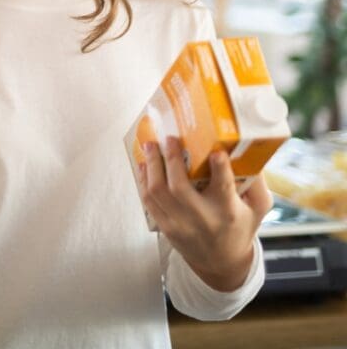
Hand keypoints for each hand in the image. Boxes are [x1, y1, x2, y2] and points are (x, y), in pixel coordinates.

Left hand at [138, 137, 272, 291]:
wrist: (221, 263)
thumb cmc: (240, 227)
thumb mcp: (258, 208)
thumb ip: (257, 182)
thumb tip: (245, 151)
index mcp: (228, 211)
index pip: (224, 188)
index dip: (220, 169)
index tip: (216, 152)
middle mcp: (202, 218)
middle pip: (179, 187)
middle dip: (171, 159)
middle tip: (169, 138)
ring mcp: (180, 224)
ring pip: (158, 192)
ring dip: (151, 165)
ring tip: (150, 145)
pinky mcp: (165, 227)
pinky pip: (148, 201)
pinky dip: (143, 180)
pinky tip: (144, 164)